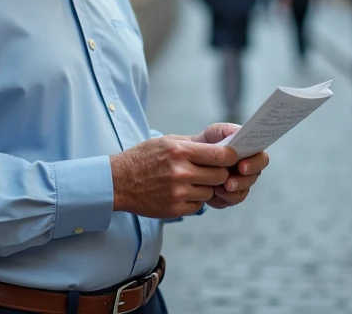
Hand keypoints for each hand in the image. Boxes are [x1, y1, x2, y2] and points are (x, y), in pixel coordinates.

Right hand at [109, 136, 236, 218]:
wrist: (118, 182)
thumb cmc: (144, 157)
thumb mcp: (166, 142)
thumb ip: (194, 144)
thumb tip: (221, 146)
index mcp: (180, 151)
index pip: (220, 156)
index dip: (231, 157)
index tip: (232, 157)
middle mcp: (181, 172)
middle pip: (220, 176)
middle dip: (220, 174)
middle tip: (212, 171)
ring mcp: (178, 192)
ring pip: (210, 192)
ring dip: (206, 187)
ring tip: (191, 181)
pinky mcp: (175, 208)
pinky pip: (198, 205)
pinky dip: (194, 199)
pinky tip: (181, 192)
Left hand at [188, 123, 269, 208]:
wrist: (188, 160)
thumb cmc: (206, 144)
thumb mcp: (214, 133)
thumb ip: (227, 130)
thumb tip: (238, 131)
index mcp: (249, 153)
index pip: (262, 159)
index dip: (255, 164)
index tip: (242, 166)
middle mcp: (248, 169)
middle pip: (253, 178)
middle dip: (242, 181)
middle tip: (229, 183)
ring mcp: (239, 184)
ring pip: (242, 192)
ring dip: (231, 193)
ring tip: (218, 189)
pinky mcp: (229, 196)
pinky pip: (230, 202)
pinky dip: (222, 199)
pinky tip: (213, 194)